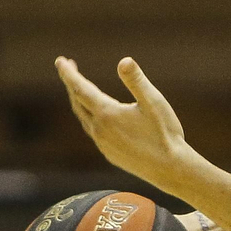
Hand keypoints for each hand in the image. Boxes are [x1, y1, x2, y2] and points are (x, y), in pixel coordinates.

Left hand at [56, 56, 193, 191]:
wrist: (170, 169)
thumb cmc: (165, 134)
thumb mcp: (154, 102)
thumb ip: (137, 81)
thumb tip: (124, 60)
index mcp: (107, 114)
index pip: (80, 89)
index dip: (69, 73)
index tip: (60, 60)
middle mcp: (100, 130)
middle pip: (77, 102)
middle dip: (71, 84)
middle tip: (69, 66)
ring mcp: (103, 144)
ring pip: (84, 118)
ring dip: (79, 100)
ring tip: (81, 88)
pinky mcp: (109, 154)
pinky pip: (92, 131)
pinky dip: (89, 116)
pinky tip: (98, 116)